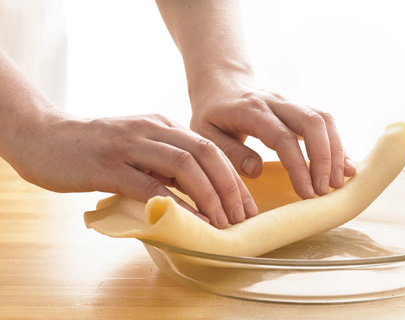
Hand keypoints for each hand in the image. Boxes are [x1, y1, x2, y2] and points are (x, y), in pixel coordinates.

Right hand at [5, 112, 256, 227]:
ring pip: (184, 166)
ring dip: (208, 196)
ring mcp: (130, 145)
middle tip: (241, 217)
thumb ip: (165, 162)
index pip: (210, 149)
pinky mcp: (108, 166)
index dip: (233, 179)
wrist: (44, 137)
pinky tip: (189, 220)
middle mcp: (152, 128)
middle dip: (230, 188)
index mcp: (163, 123)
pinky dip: (175, 204)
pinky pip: (150, 184)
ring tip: (220, 222)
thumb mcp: (138, 146)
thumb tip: (198, 192)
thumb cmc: (94, 147)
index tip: (246, 206)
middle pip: (206, 153)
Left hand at [189, 70, 356, 198]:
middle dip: (325, 158)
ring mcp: (291, 102)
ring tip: (338, 181)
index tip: (306, 193)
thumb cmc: (211, 114)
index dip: (298, 166)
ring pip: (324, 119)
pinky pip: (326, 121)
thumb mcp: (206, 135)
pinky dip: (338, 144)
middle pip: (313, 122)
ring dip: (336, 150)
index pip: (283, 137)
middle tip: (325, 189)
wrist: (221, 82)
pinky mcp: (300, 107)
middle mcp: (276, 101)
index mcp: (251, 110)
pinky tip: (345, 166)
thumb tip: (257, 170)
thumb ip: (230, 153)